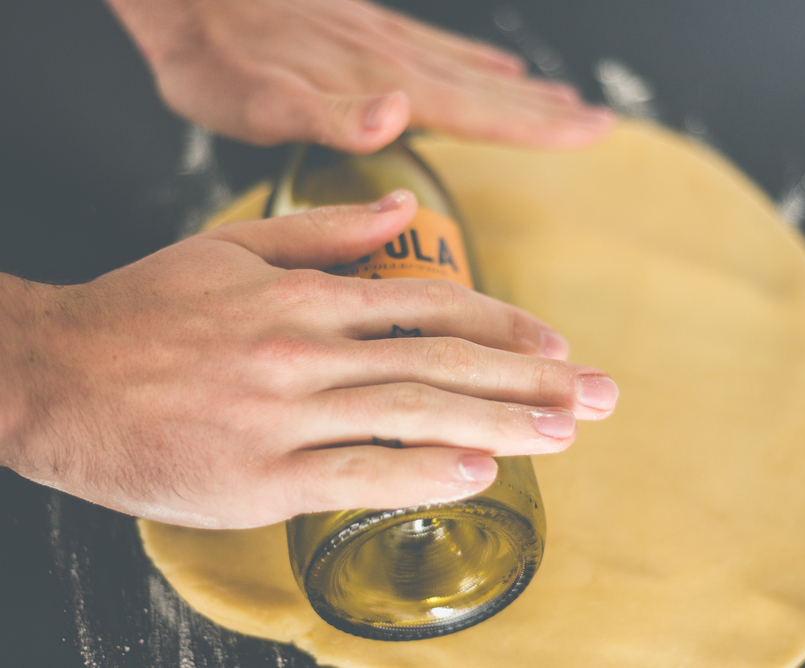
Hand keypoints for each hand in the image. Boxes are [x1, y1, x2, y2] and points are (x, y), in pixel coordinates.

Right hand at [0, 192, 616, 528]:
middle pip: (444, 362)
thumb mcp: (232, 249)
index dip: (503, 325)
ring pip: (415, 413)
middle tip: (599, 396)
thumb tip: (400, 210)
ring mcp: (285, 415)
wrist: (49, 375)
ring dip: (501, 424)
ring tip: (565, 433)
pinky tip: (478, 473)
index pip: (430, 306)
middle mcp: (306, 351)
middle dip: (532, 380)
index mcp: (305, 298)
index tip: (557, 346)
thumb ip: (325, 233)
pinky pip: (355, 472)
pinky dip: (422, 472)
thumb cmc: (140, 313)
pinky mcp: (257, 477)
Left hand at [105, 0, 614, 152]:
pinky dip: (476, 58)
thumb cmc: (215, 58)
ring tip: (567, 100)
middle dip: (547, 111)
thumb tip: (401, 113)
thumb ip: (332, 113)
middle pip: (490, 88)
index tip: (590, 132)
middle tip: (602, 123)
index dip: (536, 126)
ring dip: (523, 88)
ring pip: (471, 67)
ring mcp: (384, 41)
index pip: (478, 110)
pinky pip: (438, 45)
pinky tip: (498, 61)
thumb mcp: (260, 101)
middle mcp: (394, 61)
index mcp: (382, 86)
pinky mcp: (366, 29)